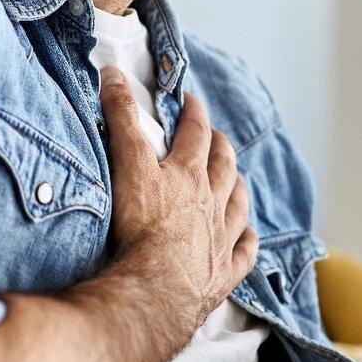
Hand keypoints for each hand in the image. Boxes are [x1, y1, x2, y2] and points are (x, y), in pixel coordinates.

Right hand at [99, 67, 256, 327]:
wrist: (156, 289)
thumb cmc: (141, 227)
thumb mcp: (126, 163)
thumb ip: (121, 117)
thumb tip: (113, 72)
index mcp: (188, 174)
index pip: (195, 133)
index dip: (194, 114)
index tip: (193, 102)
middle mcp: (211, 202)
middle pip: (223, 167)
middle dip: (221, 148)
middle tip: (218, 138)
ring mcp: (221, 239)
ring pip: (237, 206)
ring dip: (238, 189)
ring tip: (237, 180)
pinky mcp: (223, 274)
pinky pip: (243, 254)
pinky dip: (247, 242)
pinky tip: (248, 237)